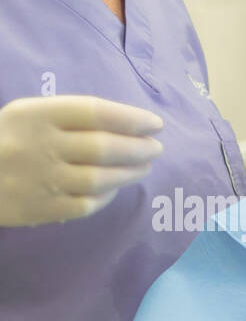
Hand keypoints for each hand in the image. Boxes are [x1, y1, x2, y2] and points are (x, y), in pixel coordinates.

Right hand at [0, 96, 164, 226]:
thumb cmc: (10, 141)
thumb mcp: (29, 116)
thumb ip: (71, 117)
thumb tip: (129, 124)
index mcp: (36, 115)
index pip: (94, 112)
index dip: (131, 118)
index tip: (155, 124)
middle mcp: (39, 145)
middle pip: (102, 147)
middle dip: (138, 148)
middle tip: (156, 149)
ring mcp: (41, 179)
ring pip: (99, 178)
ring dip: (129, 173)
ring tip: (144, 167)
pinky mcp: (41, 208)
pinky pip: (87, 204)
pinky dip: (107, 196)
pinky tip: (114, 189)